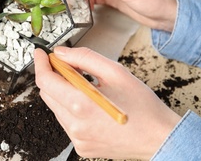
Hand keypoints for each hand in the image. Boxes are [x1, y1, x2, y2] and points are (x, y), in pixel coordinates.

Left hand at [34, 46, 180, 159]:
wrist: (160, 137)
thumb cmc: (142, 106)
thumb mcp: (115, 72)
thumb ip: (84, 58)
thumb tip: (61, 53)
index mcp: (82, 105)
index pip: (45, 81)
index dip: (40, 64)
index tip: (41, 54)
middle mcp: (75, 125)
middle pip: (47, 94)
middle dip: (52, 76)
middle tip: (66, 65)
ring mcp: (77, 138)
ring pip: (55, 107)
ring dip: (62, 92)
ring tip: (84, 86)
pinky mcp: (82, 146)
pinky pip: (66, 122)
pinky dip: (70, 108)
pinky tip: (88, 104)